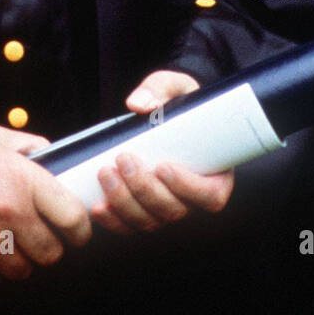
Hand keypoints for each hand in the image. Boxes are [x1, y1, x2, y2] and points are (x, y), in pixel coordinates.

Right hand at [0, 121, 92, 285]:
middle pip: (52, 252)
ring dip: (22, 260)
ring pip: (24, 270)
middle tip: (39, 236)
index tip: (78, 232)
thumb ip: (28, 146)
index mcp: (22, 179)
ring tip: (11, 242)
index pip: (72, 217)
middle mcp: (9, 213)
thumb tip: (51, 156)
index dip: (81, 229)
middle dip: (50, 246)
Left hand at [90, 70, 233, 233]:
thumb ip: (160, 89)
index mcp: (215, 174)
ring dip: (124, 202)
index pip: (210, 196)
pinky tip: (98, 206)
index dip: (188, 188)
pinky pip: (130, 226)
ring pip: (149, 221)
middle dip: (144, 188)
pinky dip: (113, 221)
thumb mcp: (176, 87)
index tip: (163, 166)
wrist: (162, 114)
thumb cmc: (177, 103)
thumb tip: (138, 104)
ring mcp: (167, 208)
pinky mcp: (143, 212)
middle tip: (124, 159)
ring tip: (106, 173)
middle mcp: (192, 198)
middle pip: (173, 210)